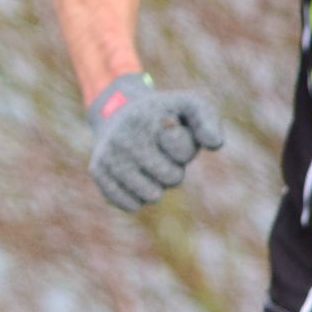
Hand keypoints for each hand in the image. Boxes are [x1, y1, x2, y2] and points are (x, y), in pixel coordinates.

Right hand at [85, 72, 224, 211]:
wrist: (117, 112)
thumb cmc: (164, 116)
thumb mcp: (190, 107)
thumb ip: (208, 120)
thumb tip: (214, 144)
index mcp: (148, 118)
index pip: (183, 150)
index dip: (184, 148)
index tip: (172, 132)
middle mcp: (124, 136)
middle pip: (172, 178)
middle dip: (173, 169)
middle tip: (161, 153)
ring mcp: (108, 155)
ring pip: (151, 195)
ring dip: (157, 186)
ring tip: (148, 165)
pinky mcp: (97, 172)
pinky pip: (130, 204)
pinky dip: (138, 197)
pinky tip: (134, 178)